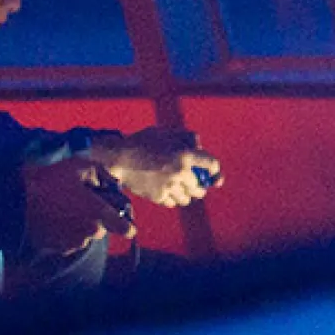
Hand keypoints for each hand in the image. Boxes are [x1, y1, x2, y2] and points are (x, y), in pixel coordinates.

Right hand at [21, 157, 135, 253]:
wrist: (16, 201)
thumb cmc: (50, 180)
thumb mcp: (80, 166)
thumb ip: (103, 174)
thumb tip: (113, 185)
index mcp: (99, 214)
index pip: (127, 230)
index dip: (127, 225)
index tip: (123, 220)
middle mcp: (89, 233)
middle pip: (101, 229)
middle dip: (96, 218)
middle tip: (80, 202)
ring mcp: (73, 243)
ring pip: (85, 236)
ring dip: (80, 225)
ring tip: (63, 208)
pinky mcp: (58, 249)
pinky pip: (69, 241)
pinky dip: (65, 232)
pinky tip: (54, 217)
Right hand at [97, 127, 222, 206]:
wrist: (119, 158)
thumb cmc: (142, 142)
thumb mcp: (165, 132)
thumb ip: (185, 137)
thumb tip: (200, 147)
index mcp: (185, 154)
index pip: (212, 165)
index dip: (214, 170)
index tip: (214, 175)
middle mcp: (180, 172)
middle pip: (201, 187)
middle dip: (200, 186)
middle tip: (198, 186)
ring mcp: (169, 186)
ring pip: (187, 198)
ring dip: (187, 195)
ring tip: (182, 190)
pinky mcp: (158, 196)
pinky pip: (173, 203)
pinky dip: (173, 199)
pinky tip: (169, 192)